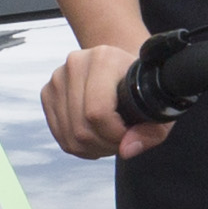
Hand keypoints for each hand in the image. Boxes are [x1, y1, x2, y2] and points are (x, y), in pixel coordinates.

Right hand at [41, 42, 172, 161]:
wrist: (123, 66)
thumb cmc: (142, 85)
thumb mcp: (159, 107)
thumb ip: (150, 132)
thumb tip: (126, 150)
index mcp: (104, 58)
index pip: (97, 112)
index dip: (115, 135)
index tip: (129, 134)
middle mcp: (75, 63)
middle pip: (81, 128)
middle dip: (105, 144)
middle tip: (122, 139)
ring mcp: (58, 78)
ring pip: (69, 136)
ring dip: (92, 147)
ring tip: (109, 137)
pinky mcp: (48, 92)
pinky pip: (60, 135)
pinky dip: (79, 145)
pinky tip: (95, 135)